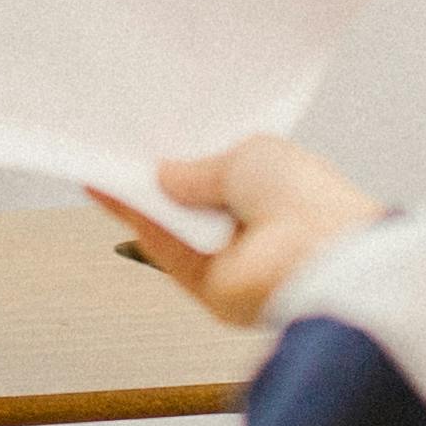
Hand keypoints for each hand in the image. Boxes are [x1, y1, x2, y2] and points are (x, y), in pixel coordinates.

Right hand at [103, 133, 373, 328]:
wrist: (317, 256)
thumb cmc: (305, 200)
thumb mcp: (248, 155)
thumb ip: (199, 167)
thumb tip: (164, 176)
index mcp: (280, 191)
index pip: (227, 173)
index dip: (191, 156)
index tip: (158, 139)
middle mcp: (257, 228)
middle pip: (196, 202)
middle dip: (161, 177)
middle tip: (125, 149)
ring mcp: (231, 259)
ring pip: (174, 226)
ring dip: (142, 198)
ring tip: (107, 163)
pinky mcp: (207, 285)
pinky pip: (164, 248)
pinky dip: (135, 220)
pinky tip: (108, 191)